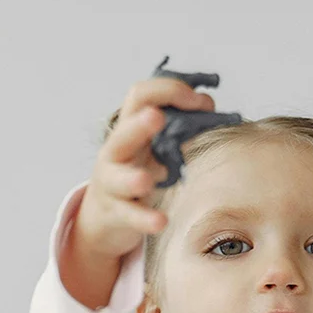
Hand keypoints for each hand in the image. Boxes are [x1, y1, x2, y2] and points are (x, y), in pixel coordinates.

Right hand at [65, 76, 215, 291]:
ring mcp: (111, 183)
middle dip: (139, 126)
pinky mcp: (115, 212)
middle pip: (122, 133)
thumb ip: (177, 125)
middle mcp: (115, 152)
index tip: (200, 101)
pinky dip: (145, 219)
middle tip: (157, 118)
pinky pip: (129, 215)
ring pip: (118, 179)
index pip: (140, 96)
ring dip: (132, 179)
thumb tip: (208, 105)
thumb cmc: (135, 170)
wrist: (104, 213)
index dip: (169, 91)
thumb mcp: (153, 145)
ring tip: (145, 181)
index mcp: (128, 128)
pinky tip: (161, 221)